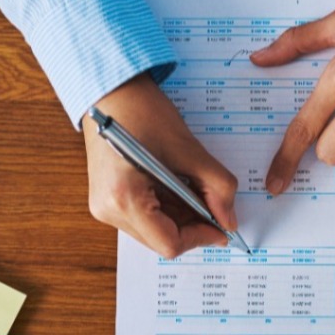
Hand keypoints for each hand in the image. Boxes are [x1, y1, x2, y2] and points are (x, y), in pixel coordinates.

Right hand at [83, 76, 239, 257]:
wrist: (110, 91)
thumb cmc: (142, 111)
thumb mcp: (188, 150)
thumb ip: (216, 187)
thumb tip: (229, 219)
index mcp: (124, 199)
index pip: (169, 243)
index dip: (201, 236)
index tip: (221, 225)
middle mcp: (109, 210)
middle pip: (161, 240)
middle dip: (192, 226)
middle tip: (214, 204)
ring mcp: (104, 206)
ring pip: (153, 231)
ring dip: (180, 217)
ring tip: (195, 189)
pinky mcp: (107, 199)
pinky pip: (143, 217)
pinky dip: (166, 208)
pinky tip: (177, 186)